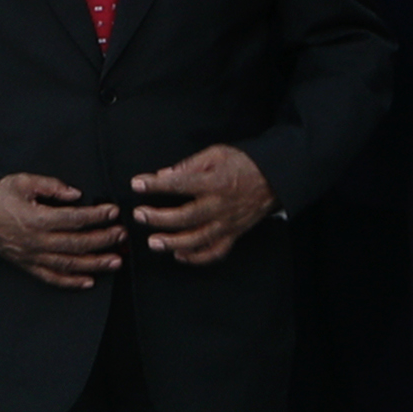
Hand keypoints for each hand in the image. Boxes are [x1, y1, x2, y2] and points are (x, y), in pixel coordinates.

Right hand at [0, 173, 125, 284]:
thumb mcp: (22, 182)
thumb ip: (51, 186)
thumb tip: (75, 194)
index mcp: (36, 218)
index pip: (74, 219)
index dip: (96, 215)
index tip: (112, 212)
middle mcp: (36, 241)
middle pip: (77, 243)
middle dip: (104, 239)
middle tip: (122, 235)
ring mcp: (32, 256)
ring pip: (69, 264)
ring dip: (95, 263)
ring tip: (116, 261)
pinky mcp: (27, 265)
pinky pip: (52, 278)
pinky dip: (71, 282)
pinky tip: (89, 281)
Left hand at [129, 144, 274, 265]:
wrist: (274, 178)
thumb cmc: (244, 164)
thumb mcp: (216, 154)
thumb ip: (189, 165)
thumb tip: (164, 174)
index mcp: (214, 183)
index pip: (179, 184)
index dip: (155, 185)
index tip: (138, 184)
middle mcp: (220, 206)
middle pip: (185, 216)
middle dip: (159, 218)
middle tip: (139, 215)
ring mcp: (227, 223)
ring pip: (198, 239)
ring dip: (173, 243)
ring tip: (153, 242)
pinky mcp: (234, 234)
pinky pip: (215, 251)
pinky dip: (197, 257)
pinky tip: (180, 256)